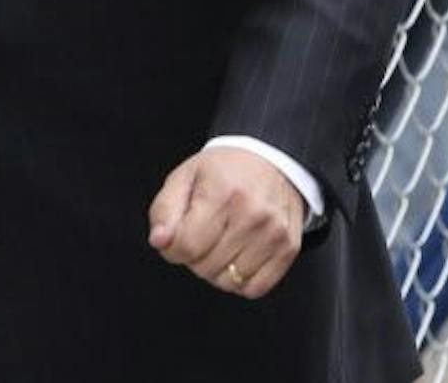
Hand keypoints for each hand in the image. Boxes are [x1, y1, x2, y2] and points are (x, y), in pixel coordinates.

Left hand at [147, 145, 304, 299]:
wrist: (272, 158)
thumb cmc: (225, 170)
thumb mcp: (184, 177)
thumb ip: (164, 210)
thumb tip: (160, 241)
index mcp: (223, 193)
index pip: (187, 246)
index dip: (173, 248)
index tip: (177, 236)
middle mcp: (252, 214)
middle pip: (205, 267)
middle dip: (195, 257)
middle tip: (203, 233)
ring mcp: (274, 233)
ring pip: (229, 281)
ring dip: (217, 269)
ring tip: (221, 242)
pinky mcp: (288, 248)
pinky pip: (254, 288)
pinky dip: (241, 280)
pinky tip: (238, 256)